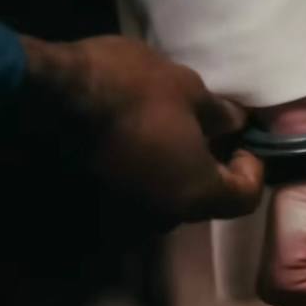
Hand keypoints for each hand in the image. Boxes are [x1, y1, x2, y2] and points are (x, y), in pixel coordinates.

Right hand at [21, 35, 262, 222]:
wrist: (54, 94)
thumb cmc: (133, 91)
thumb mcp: (188, 89)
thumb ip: (220, 115)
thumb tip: (236, 124)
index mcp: (197, 194)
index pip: (245, 198)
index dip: (252, 169)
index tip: (242, 142)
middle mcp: (167, 216)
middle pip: (207, 201)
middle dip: (215, 168)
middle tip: (212, 133)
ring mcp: (132, 214)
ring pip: (172, 198)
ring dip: (181, 172)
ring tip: (176, 133)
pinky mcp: (103, 203)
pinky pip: (141, 193)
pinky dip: (151, 174)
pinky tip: (145, 142)